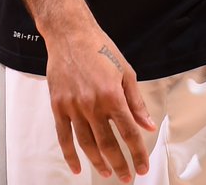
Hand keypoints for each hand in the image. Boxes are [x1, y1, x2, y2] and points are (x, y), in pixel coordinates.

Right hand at [45, 25, 155, 181]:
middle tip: (126, 177)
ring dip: (98, 162)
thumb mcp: (126, 72)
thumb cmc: (100, 49)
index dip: (137, 153)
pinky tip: (77, 167)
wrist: (70, 34)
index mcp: (113, 95)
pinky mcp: (58, 106)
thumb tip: (147, 125)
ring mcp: (73, 106)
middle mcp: (93, 104)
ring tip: (107, 172)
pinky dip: (70, 155)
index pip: (129, 132)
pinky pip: (64, 136)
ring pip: (87, 144)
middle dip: (120, 163)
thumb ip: (136, 102)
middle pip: (108, 143)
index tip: (142, 167)